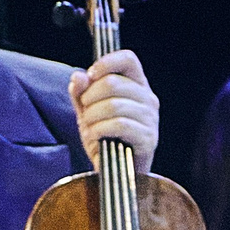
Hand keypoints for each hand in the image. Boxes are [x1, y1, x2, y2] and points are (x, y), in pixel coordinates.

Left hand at [69, 49, 158, 173]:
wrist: (115, 170)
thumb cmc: (105, 136)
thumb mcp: (87, 111)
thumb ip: (81, 93)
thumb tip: (78, 77)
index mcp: (137, 85)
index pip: (128, 59)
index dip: (107, 62)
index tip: (90, 75)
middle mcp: (148, 98)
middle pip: (113, 83)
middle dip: (89, 98)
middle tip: (85, 113)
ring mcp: (151, 119)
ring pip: (114, 105)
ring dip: (92, 117)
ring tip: (88, 128)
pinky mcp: (148, 138)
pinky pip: (119, 125)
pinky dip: (100, 130)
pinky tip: (95, 137)